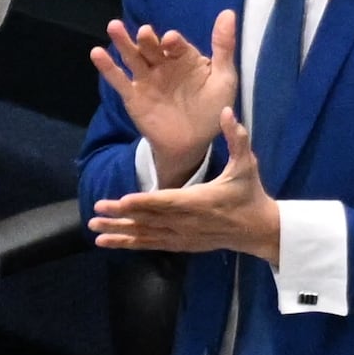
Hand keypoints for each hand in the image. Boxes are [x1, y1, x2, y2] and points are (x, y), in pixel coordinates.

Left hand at [89, 124, 285, 260]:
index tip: (121, 200)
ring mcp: (182, 235)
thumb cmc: (250, 194)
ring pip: (146, 234)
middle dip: (121, 215)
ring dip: (119, 231)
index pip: (167, 201)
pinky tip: (109, 242)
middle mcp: (186, 221)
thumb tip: (226, 111)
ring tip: (95, 228)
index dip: (143, 202)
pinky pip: (150, 244)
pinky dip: (130, 243)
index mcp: (200, 200)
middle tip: (96, 210)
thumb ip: (236, 138)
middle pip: (149, 219)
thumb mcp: (247, 164)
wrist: (258, 229)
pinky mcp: (180, 244)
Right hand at [91, 9, 236, 175]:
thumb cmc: (212, 109)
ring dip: (123, 42)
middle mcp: (163, 64)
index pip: (177, 45)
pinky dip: (107, 68)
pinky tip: (97, 53)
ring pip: (133, 57)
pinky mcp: (134, 96)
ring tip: (114, 26)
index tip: (171, 40)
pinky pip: (119, 80)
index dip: (174, 41)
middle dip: (148, 39)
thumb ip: (224, 47)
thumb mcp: (224, 79)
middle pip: (152, 47)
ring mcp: (147, 79)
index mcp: (185, 58)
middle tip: (145, 32)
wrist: (194, 143)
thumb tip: (228, 13)